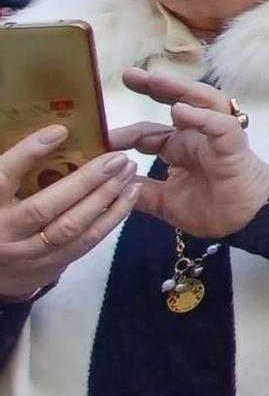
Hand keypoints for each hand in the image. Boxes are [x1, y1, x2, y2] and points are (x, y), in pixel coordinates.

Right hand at [0, 127, 140, 299]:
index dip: (27, 153)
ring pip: (71, 227)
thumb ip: (15, 168)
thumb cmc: (0, 213)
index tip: (60, 131)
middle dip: (86, 181)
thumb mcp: (1, 190)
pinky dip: (112, 217)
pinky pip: (86, 242)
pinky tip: (129, 195)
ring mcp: (27, 253)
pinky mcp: (50, 265)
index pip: (2, 178)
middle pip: (45, 207)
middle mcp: (4, 231)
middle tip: (117, 158)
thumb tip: (53, 130)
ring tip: (128, 171)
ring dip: (105, 198)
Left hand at [111, 70, 268, 239]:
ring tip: (155, 79)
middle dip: (153, 87)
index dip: (124, 134)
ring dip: (178, 89)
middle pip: (175, 101)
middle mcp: (196, 135)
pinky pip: (220, 124)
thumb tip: (109, 185)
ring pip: (202, 101)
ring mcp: (216, 136)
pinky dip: (201, 116)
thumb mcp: (164, 204)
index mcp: (179, 148)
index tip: (98, 137)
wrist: (248, 221)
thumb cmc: (213, 209)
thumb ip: (140, 192)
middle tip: (129, 75)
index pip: (148, 132)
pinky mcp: (233, 144)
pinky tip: (181, 110)